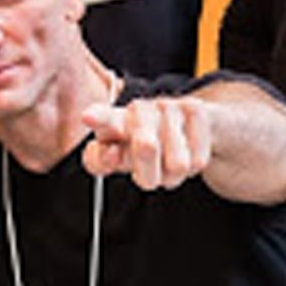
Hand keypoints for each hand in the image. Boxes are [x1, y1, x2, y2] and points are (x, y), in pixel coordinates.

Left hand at [81, 96, 212, 189]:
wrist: (195, 129)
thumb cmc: (149, 147)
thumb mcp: (122, 158)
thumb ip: (103, 161)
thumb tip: (107, 155)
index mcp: (115, 121)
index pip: (104, 120)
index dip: (98, 118)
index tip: (88, 117)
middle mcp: (140, 109)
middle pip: (146, 147)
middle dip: (148, 174)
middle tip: (148, 178)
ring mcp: (169, 106)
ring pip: (176, 163)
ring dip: (172, 175)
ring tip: (169, 163)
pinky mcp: (196, 110)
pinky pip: (196, 160)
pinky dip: (193, 167)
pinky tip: (188, 152)